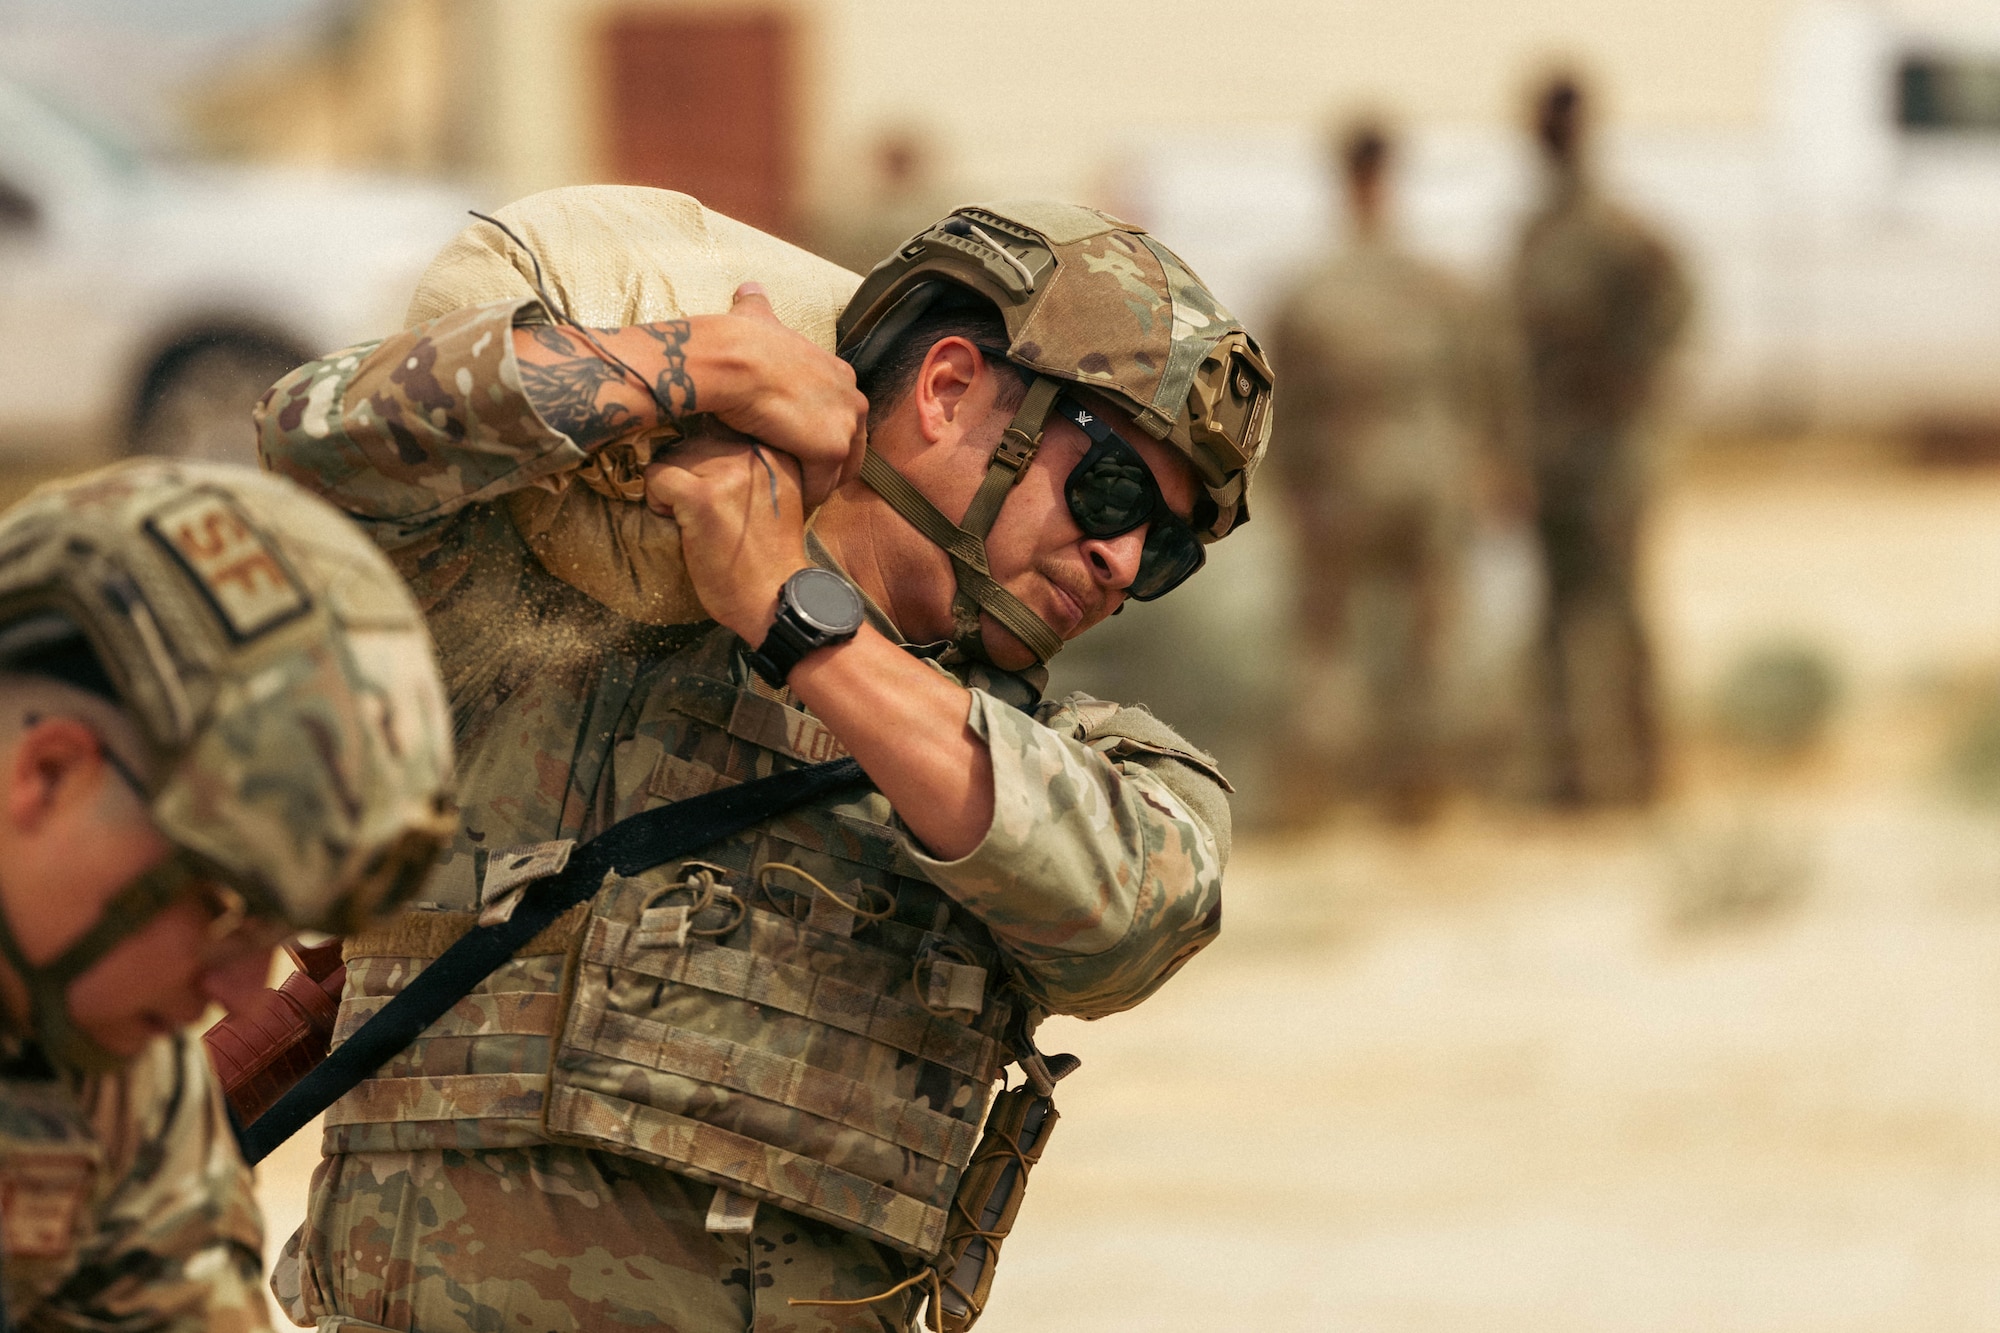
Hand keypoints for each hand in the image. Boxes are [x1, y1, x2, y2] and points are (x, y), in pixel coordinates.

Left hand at [644, 437, 810, 643]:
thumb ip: (748, 468)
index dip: (707, 463)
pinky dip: (656, 501)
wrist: (775, 599)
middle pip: (693, 442)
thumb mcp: (772, 497)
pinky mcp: (702, 496)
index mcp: (776, 450)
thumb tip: (699, 444)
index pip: (721, 429)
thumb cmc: (768, 557)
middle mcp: (755, 453)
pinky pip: (656, 476)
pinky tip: (680, 525)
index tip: (716, 496)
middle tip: (705, 514)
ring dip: (672, 489)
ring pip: (671, 456)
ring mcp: (728, 472)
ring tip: (695, 522)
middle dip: (688, 476)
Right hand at [682, 285, 868, 507]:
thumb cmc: (741, 340)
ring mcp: (846, 425)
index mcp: (842, 373)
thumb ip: (757, 305)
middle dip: (829, 466)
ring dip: (818, 485)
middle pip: (850, 447)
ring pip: (837, 470)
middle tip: (800, 480)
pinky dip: (806, 495)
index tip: (800, 448)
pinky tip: (788, 500)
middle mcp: (853, 398)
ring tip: (794, 496)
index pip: (844, 416)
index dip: (823, 434)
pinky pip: (822, 484)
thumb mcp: (757, 316)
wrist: (732, 362)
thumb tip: (748, 287)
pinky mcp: (831, 449)